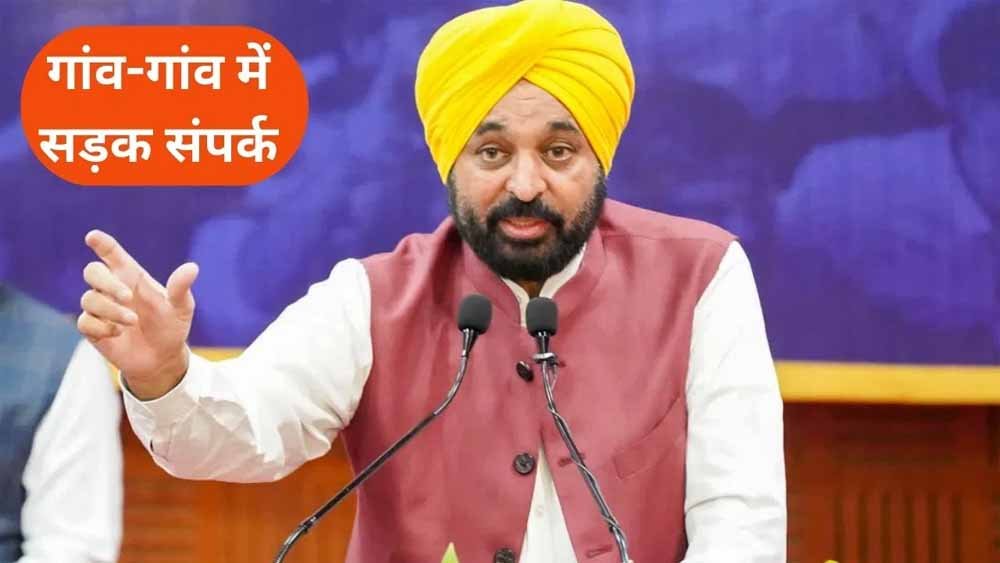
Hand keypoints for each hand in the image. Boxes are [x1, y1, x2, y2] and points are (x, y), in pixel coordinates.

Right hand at [78, 230, 198, 399]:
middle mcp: (113, 289)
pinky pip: (84, 321)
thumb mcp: (181, 308)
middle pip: (92, 271)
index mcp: (133, 277)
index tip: (93, 236)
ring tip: (132, 321)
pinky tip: (118, 333)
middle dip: (107, 282)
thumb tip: (192, 268)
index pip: (113, 255)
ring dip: (111, 310)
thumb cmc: (171, 326)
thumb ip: (181, 288)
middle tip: (127, 297)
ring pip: (88, 298)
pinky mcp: (93, 328)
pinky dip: (102, 327)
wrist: (162, 358)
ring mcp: (101, 308)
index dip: (102, 244)